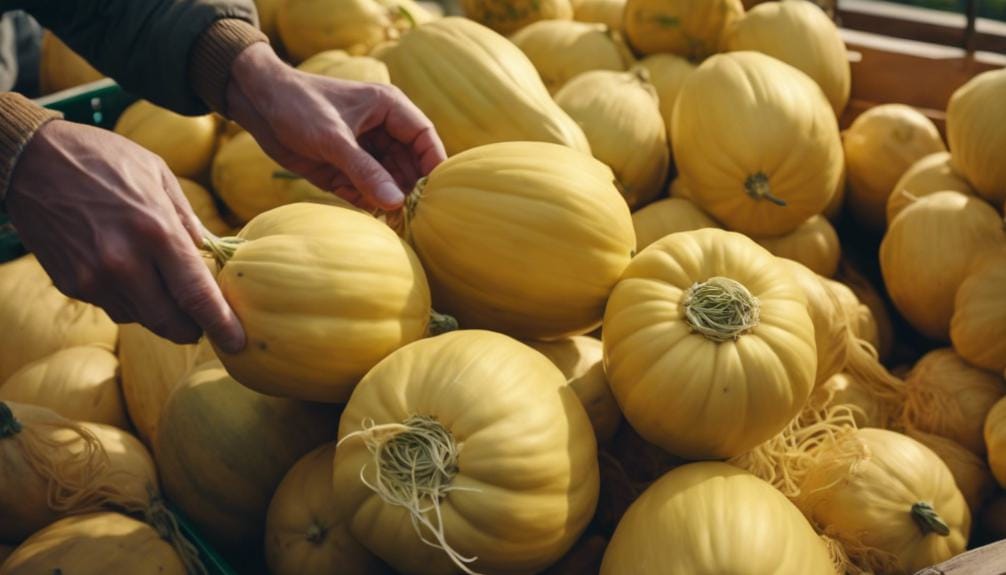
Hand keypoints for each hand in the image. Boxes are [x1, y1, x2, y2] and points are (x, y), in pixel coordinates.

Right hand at [6, 120, 245, 351]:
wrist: (30, 158)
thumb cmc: (103, 159)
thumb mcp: (159, 175)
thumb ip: (189, 221)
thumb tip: (213, 254)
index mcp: (156, 232)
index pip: (197, 296)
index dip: (221, 324)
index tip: (238, 341)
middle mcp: (124, 263)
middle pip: (170, 322)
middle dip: (193, 329)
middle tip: (205, 325)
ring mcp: (93, 278)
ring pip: (142, 319)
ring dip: (160, 312)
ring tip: (162, 284)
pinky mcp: (71, 284)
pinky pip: (113, 306)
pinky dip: (129, 299)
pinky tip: (127, 272)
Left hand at [224, 42, 445, 210]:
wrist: (256, 104)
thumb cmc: (297, 105)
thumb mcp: (333, 139)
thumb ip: (365, 172)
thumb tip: (397, 203)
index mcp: (388, 108)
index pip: (424, 137)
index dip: (433, 165)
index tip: (435, 194)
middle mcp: (382, 130)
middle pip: (410, 165)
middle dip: (409, 189)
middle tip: (409, 215)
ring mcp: (364, 151)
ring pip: (388, 181)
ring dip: (387, 199)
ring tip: (388, 220)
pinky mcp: (345, 168)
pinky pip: (366, 190)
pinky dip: (365, 202)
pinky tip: (364, 211)